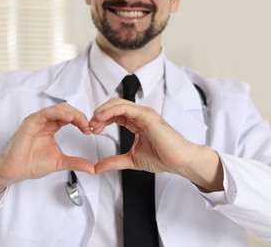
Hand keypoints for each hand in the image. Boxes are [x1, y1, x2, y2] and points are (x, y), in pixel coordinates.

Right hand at [0, 103, 94, 197]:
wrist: (14, 171)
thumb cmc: (31, 164)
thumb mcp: (60, 162)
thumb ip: (76, 162)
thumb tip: (92, 168)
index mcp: (51, 127)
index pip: (70, 118)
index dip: (81, 121)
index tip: (90, 130)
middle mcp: (45, 122)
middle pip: (66, 110)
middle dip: (79, 116)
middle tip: (88, 126)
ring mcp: (37, 121)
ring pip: (58, 108)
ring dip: (72, 113)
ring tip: (82, 122)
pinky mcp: (30, 122)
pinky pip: (46, 113)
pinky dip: (59, 113)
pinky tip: (69, 118)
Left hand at [90, 98, 223, 191]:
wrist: (179, 161)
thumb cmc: (163, 158)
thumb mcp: (131, 160)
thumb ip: (114, 161)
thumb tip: (98, 167)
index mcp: (137, 122)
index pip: (115, 114)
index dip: (101, 120)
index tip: (92, 130)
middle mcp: (140, 115)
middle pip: (114, 105)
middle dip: (99, 114)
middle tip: (90, 126)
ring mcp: (144, 114)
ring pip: (117, 103)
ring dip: (102, 111)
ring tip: (94, 122)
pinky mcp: (147, 116)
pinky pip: (125, 108)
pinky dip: (110, 111)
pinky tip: (101, 118)